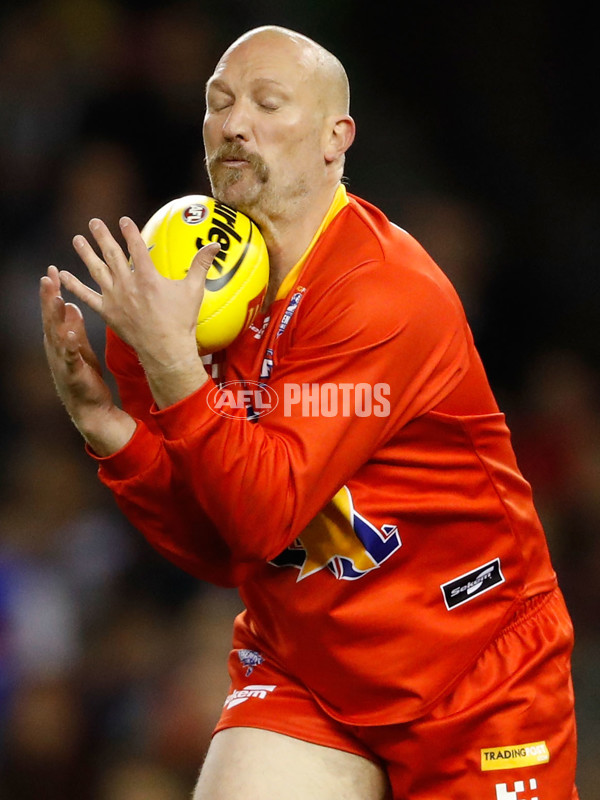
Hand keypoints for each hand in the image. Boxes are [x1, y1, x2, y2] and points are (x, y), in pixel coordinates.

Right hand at [40, 265, 135, 454]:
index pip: (53, 313)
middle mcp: (56, 350)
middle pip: (50, 319)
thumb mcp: (80, 349)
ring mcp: (62, 362)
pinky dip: (69, 344)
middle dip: (49, 297)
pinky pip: (70, 357)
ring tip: (57, 297)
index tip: (51, 271)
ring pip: (56, 335)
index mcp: (58, 341)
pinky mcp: (73, 374)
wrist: (91, 410)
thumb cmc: (85, 378)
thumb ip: (74, 328)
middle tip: (48, 276)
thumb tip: (72, 306)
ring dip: (55, 316)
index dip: (51, 292)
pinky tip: (70, 332)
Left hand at [60, 216, 220, 407]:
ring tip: (77, 240)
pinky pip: (87, 296)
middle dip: (102, 236)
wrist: (165, 349)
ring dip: (86, 253)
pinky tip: (63, 276)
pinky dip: (75, 286)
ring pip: (96, 270)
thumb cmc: (181, 321)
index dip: (129, 231)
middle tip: (93, 222)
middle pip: (112, 254)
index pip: (135, 246)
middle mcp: (127, 283)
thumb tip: (216, 246)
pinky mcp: (108, 312)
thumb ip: (201, 264)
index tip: (123, 220)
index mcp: (147, 276)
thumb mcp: (194, 290)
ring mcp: (115, 298)